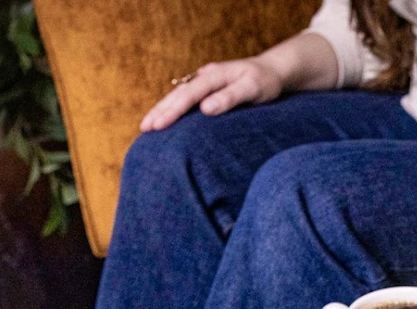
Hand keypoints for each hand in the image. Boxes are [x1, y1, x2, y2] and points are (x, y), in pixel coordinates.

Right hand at [140, 58, 283, 131]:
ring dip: (162, 109)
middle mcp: (205, 75)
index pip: (188, 95)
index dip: (171, 111)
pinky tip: (165, 119)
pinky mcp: (207, 88)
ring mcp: (204, 81)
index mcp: (214, 75)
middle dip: (159, 110)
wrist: (273, 71)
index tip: (157, 125)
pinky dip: (173, 108)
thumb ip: (230, 97)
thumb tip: (205, 109)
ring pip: (178, 95)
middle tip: (143, 128)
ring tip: (146, 125)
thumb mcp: (253, 88)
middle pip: (177, 94)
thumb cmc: (265, 82)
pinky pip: (186, 98)